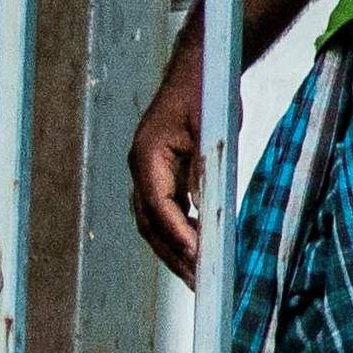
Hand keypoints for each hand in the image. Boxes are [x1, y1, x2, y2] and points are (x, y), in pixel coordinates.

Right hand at [128, 32, 214, 280]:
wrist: (199, 69)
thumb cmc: (206, 92)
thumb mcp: (210, 127)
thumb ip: (204, 166)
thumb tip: (204, 207)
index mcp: (147, 156)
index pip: (158, 205)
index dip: (176, 233)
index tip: (197, 256)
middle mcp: (141, 170)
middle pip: (151, 224)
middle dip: (173, 254)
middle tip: (199, 282)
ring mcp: (149, 175)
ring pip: (155, 224)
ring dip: (174, 251)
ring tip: (198, 278)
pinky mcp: (162, 178)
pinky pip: (166, 214)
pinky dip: (179, 235)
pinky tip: (198, 251)